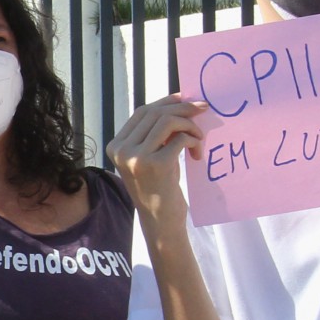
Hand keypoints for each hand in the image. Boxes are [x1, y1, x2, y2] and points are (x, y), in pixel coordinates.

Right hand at [108, 97, 206, 224]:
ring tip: (198, 138)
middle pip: (155, 113)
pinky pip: (180, 138)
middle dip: (183, 108)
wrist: (160, 220)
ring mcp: (137, 158)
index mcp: (116, 146)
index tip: (185, 99)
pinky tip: (196, 154)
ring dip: (190, 125)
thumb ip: (154, 134)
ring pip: (168, 121)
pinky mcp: (157, 165)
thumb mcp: (148, 157)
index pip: (142, 112)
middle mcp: (122, 150)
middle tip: (203, 109)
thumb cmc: (159, 187)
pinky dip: (193, 141)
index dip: (166, 101)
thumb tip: (177, 102)